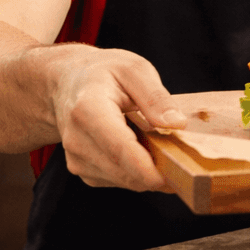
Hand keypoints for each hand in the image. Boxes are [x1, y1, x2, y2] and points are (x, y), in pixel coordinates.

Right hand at [46, 43, 187, 190]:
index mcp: (89, 109)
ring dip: (146, 172)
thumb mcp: (134, 70)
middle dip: (156, 172)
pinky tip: (139, 150)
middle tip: (183, 160)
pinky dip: (135, 172)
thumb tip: (176, 124)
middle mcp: (76, 138)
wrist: (67, 84)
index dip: (146, 168)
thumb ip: (155, 97)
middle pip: (123, 170)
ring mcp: (76, 157)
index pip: (119, 147)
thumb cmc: (103, 74)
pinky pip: (117, 180)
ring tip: (157, 145)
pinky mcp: (81, 170)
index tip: (171, 178)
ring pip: (123, 180)